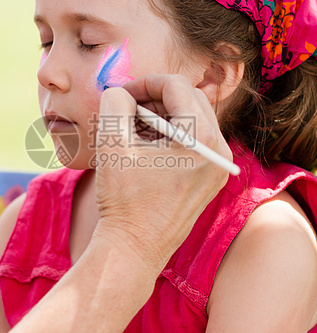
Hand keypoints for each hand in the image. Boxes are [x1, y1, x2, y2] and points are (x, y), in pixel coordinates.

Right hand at [94, 75, 230, 272]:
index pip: (177, 87)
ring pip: (192, 119)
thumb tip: (121, 91)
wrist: (134, 249)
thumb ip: (115, 104)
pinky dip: (170, 135)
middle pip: (189, 99)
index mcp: (202, 139)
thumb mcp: (113, 144)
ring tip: (132, 129)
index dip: (145, 83)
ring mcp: (217, 166)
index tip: (122, 94)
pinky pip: (194, 141)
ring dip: (161, 116)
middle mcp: (219, 150)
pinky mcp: (210, 178)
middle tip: (126, 108)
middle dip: (155, 97)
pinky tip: (144, 147)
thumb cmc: (124, 202)